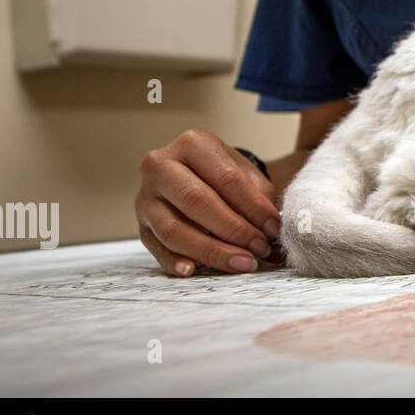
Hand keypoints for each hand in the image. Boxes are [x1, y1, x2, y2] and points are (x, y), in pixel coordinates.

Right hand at [135, 129, 283, 275]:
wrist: (198, 175)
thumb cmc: (224, 175)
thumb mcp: (245, 175)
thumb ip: (258, 199)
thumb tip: (271, 232)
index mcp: (192, 144)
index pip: (226, 179)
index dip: (253, 206)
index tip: (273, 228)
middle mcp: (161, 166)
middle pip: (196, 201)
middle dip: (232, 230)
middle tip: (258, 248)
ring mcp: (146, 196)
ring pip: (174, 229)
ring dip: (211, 251)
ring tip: (241, 263)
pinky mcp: (141, 224)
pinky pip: (156, 247)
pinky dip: (174, 261)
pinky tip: (192, 270)